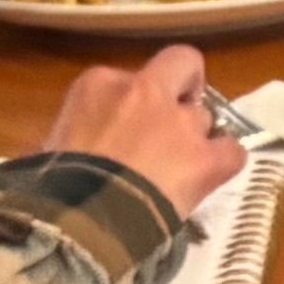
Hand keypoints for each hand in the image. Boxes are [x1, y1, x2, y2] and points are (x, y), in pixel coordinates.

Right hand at [43, 50, 242, 217]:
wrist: (80, 219)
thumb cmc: (52, 184)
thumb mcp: (50, 145)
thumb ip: (73, 132)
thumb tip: (72, 148)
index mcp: (98, 84)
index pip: (124, 80)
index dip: (130, 103)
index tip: (123, 128)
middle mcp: (145, 90)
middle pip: (181, 64)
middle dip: (184, 84)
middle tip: (173, 118)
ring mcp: (181, 122)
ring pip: (204, 116)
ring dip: (195, 136)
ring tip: (178, 168)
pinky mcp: (207, 158)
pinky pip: (232, 150)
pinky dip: (223, 162)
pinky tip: (208, 178)